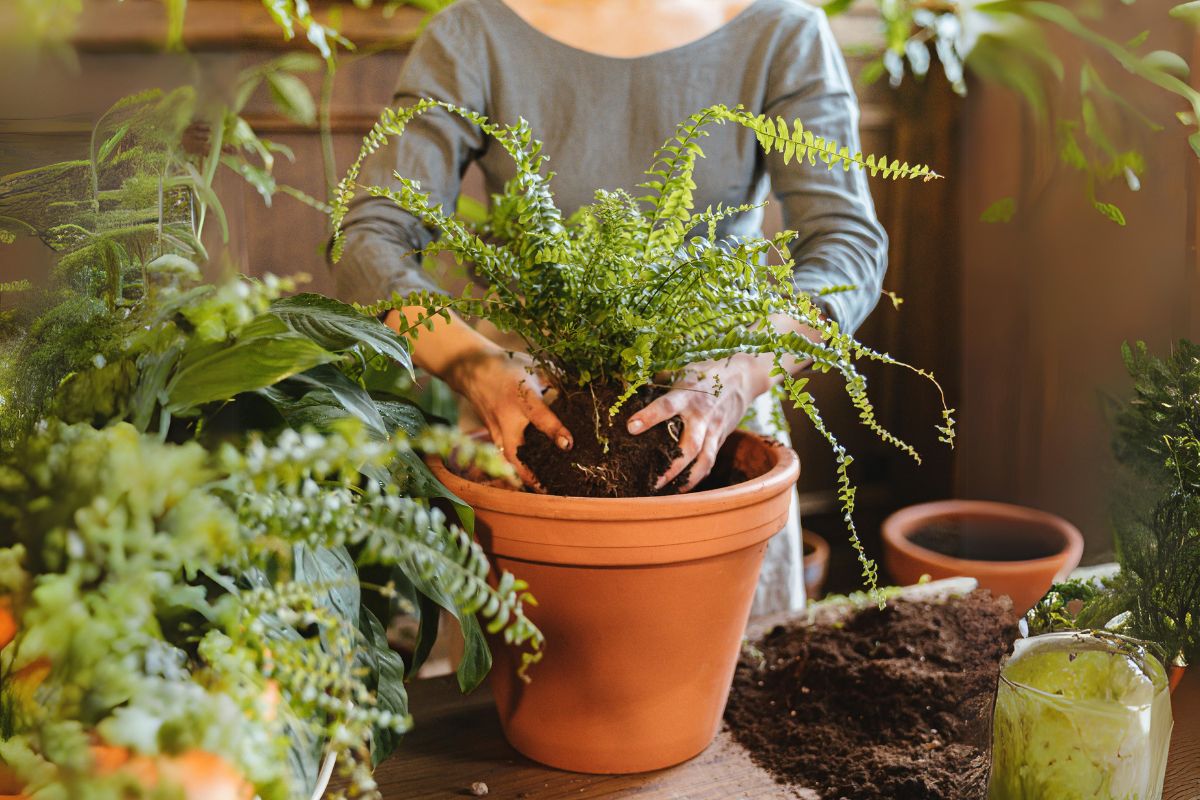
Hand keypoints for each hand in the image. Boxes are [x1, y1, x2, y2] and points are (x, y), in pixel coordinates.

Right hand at [444, 348, 572, 489]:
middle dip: (533, 474)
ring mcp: (496, 429)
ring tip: (545, 491)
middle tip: (553, 489)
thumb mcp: (534, 367)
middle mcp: (506, 417)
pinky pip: (505, 455)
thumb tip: (580, 393)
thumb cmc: (508, 366)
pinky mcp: (492, 435)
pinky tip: (532, 479)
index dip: (555, 431)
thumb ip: (556, 382)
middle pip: (517, 452)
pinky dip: (518, 468)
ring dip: (526, 476)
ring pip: (510, 459)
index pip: (539, 416)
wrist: (471, 368)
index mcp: (521, 396)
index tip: (568, 445)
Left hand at [625, 356, 767, 491]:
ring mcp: (714, 429)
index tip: (631, 427)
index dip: (649, 416)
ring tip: (669, 491)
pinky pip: (710, 460)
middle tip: (653, 480)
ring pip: (704, 459)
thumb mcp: (683, 371)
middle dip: (672, 466)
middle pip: (690, 445)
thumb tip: (630, 388)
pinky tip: (683, 486)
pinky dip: (698, 475)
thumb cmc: (706, 373)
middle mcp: (702, 414)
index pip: (667, 406)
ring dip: (687, 478)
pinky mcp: (721, 438)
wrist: (743, 378)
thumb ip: (659, 381)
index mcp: (688, 394)